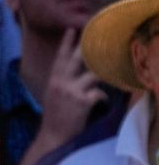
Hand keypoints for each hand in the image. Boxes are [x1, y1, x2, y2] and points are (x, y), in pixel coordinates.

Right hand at [38, 28, 107, 146]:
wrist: (54, 135)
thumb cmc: (54, 116)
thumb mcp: (53, 95)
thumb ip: (62, 82)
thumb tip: (76, 74)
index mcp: (53, 79)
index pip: (60, 57)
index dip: (66, 42)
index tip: (72, 29)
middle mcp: (61, 82)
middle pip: (77, 59)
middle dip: (87, 47)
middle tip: (96, 36)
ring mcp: (72, 91)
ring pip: (93, 75)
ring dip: (103, 74)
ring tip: (110, 73)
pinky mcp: (82, 102)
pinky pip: (99, 93)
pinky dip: (102, 96)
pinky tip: (102, 101)